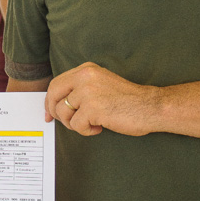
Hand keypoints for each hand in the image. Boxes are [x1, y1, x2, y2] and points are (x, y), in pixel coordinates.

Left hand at [46, 61, 161, 136]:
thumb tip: (57, 104)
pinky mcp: (93, 108)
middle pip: (54, 95)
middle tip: (66, 123)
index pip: (56, 84)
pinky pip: (76, 125)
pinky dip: (86, 131)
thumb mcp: (100, 84)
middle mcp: (85, 77)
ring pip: (63, 112)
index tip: (49, 114)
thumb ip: (80, 88)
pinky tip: (100, 127)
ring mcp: (88, 91)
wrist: (149, 107)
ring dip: (74, 124)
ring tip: (91, 124)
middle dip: (55, 112)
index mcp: (86, 70)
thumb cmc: (127, 100)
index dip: (50, 100)